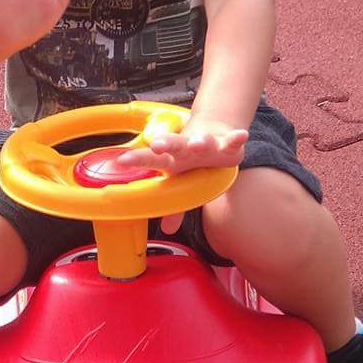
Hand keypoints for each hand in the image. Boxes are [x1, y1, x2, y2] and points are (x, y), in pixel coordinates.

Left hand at [118, 118, 247, 234]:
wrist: (214, 132)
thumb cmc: (193, 163)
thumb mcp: (183, 182)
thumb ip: (177, 206)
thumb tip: (167, 230)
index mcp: (173, 160)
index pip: (152, 160)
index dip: (138, 160)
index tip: (122, 160)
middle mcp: (186, 149)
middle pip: (175, 146)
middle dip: (166, 144)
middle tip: (156, 145)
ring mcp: (206, 143)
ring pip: (202, 141)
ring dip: (199, 142)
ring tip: (196, 144)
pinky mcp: (226, 142)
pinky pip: (232, 141)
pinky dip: (236, 138)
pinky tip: (240, 135)